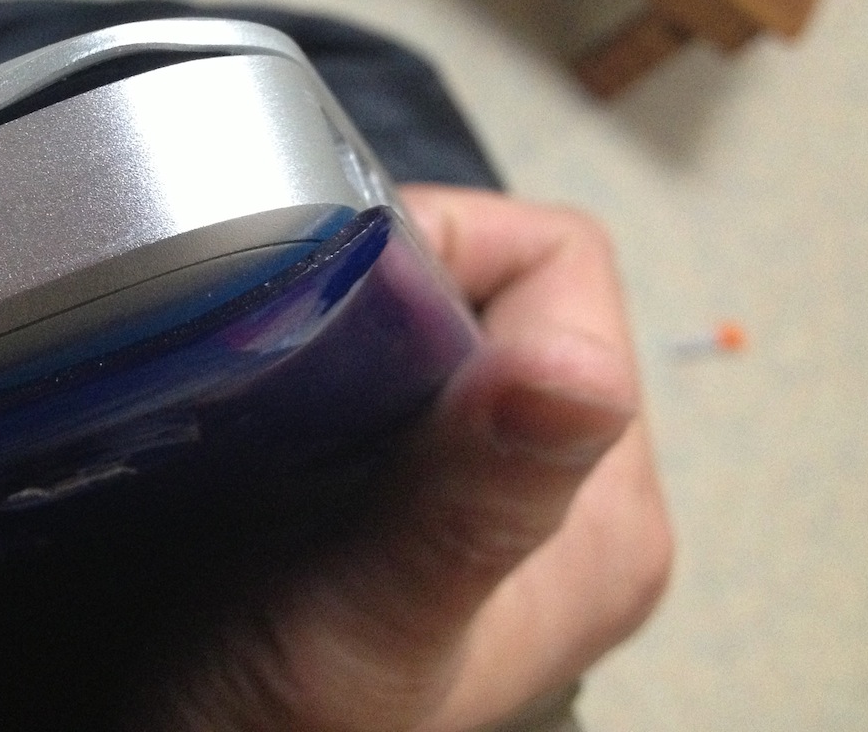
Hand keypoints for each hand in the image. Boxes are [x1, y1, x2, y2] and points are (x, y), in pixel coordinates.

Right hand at [149, 187, 672, 731]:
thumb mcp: (371, 627)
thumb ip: (471, 504)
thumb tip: (575, 371)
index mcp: (601, 516)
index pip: (558, 266)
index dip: (444, 241)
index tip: (328, 288)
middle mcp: (565, 497)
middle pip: (496, 286)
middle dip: (384, 286)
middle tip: (282, 337)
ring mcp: (491, 501)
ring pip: (436, 330)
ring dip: (347, 330)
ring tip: (266, 375)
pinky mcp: (419, 505)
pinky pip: (390, 380)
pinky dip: (325, 367)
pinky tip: (266, 412)